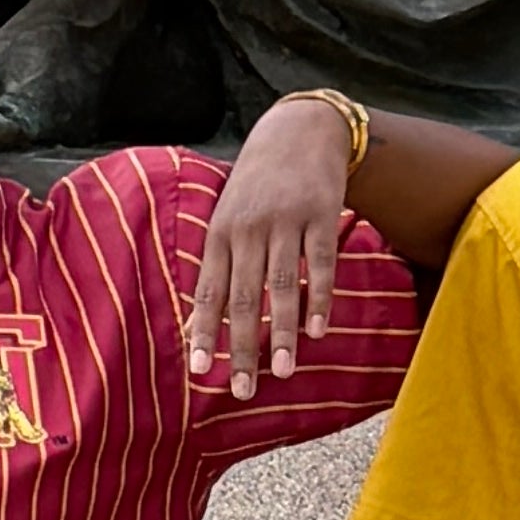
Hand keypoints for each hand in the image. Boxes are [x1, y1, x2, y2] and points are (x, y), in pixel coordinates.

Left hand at [186, 94, 360, 397]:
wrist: (299, 130)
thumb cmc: (257, 184)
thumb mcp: (228, 217)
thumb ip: (218, 268)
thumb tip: (198, 325)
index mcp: (220, 232)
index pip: (208, 291)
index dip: (203, 332)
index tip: (199, 372)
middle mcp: (249, 228)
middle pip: (244, 297)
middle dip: (241, 347)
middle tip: (242, 389)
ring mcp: (286, 221)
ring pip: (282, 285)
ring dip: (281, 332)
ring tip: (281, 371)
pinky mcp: (321, 215)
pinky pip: (320, 264)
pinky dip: (319, 299)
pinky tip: (317, 331)